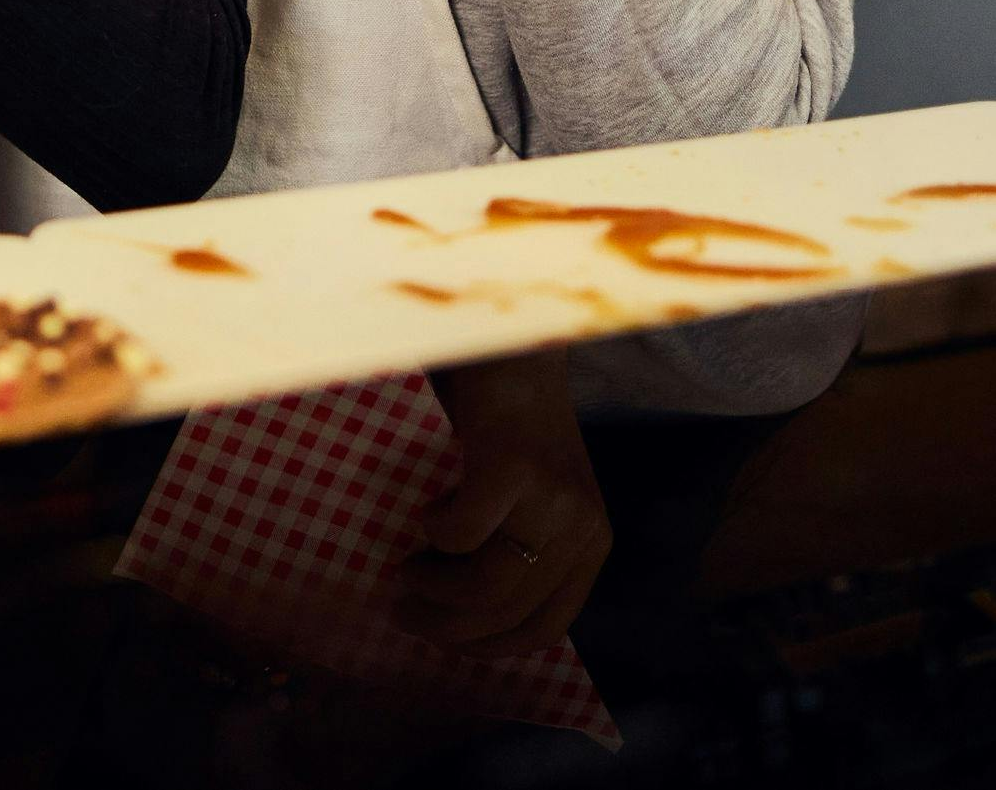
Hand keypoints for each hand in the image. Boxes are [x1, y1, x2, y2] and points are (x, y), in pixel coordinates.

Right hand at [396, 352, 610, 655]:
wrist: (515, 348)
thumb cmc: (511, 428)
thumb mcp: (534, 502)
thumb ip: (518, 551)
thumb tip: (460, 621)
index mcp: (592, 542)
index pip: (545, 628)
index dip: (487, 648)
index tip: (443, 639)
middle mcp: (582, 526)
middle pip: (507, 614)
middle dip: (445, 626)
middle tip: (403, 610)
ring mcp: (552, 498)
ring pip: (485, 586)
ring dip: (432, 589)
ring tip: (404, 569)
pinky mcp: (513, 468)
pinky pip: (460, 534)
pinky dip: (432, 533)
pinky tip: (424, 510)